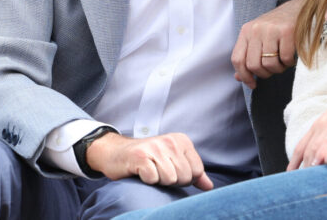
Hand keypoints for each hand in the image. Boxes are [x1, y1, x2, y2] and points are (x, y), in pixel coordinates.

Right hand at [86, 132, 212, 189]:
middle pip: (184, 177)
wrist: (116, 153)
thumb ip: (193, 173)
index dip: (185, 179)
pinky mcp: (140, 156)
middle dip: (172, 181)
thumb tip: (209, 186)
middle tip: (158, 172)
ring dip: (159, 181)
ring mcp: (155, 147)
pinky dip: (147, 180)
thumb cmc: (148, 160)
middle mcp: (170, 141)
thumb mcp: (173, 162)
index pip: (197, 171)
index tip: (171, 172)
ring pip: (170, 179)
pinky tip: (141, 172)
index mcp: (182, 141)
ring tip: (150, 171)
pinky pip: (153, 179)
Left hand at [231, 0, 303, 88]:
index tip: (253, 84)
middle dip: (264, 74)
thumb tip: (238, 78)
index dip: (244, 76)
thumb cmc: (277, 27)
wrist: (297, 9)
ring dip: (278, 69)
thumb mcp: (258, 38)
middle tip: (273, 70)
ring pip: (269, 64)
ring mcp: (271, 29)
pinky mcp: (287, 31)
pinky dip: (289, 63)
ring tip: (283, 63)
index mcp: (246, 31)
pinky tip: (291, 58)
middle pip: (253, 65)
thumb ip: (248, 55)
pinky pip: (285, 58)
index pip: (237, 59)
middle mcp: (256, 29)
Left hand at [288, 72, 326, 170]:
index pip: (302, 145)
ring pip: (314, 145)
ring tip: (303, 176)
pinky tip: (317, 162)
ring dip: (307, 162)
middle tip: (295, 180)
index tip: (289, 173)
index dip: (294, 160)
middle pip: (305, 148)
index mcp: (319, 124)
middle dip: (298, 164)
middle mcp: (321, 124)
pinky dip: (321, 152)